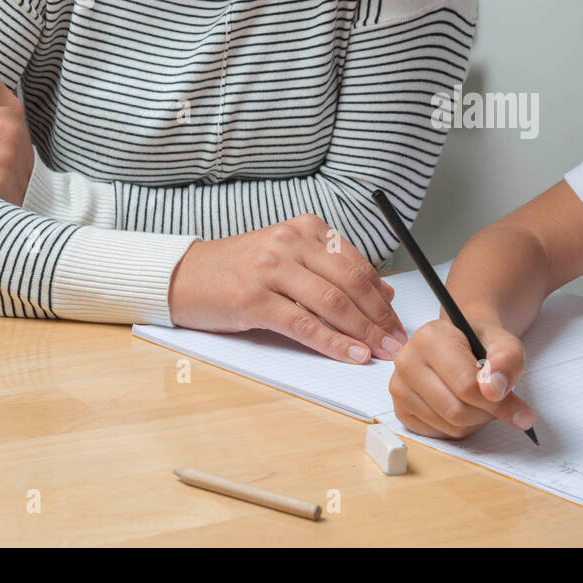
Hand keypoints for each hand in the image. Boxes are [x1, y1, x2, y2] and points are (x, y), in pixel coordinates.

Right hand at [168, 213, 405, 362]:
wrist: (184, 276)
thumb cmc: (242, 270)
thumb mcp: (290, 258)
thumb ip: (333, 270)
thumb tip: (382, 293)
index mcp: (306, 228)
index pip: (357, 264)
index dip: (382, 297)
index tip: (397, 321)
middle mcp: (291, 242)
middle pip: (351, 282)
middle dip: (380, 317)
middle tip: (397, 341)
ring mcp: (271, 269)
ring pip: (332, 303)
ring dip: (364, 332)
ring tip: (382, 352)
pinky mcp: (254, 300)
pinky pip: (304, 325)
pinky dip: (334, 343)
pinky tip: (352, 354)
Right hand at [388, 314, 534, 439]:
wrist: (460, 344)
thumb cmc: (480, 344)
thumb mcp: (505, 344)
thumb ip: (507, 362)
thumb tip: (494, 390)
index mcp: (429, 338)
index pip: (466, 385)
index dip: (498, 403)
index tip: (521, 412)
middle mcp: (406, 361)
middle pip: (456, 410)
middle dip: (487, 413)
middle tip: (499, 402)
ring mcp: (399, 387)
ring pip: (449, 426)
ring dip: (476, 422)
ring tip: (481, 401)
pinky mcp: (400, 409)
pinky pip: (439, 434)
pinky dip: (460, 428)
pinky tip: (464, 407)